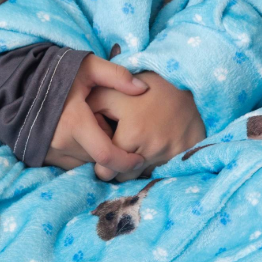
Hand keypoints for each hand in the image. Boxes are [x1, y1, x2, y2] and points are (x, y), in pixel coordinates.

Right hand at [44, 53, 149, 180]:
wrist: (22, 82)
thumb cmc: (58, 73)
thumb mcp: (90, 67)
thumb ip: (117, 76)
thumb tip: (142, 89)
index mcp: (75, 123)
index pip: (105, 155)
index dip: (125, 161)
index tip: (139, 160)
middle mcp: (60, 142)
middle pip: (96, 158)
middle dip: (110, 149)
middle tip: (111, 125)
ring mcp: (49, 150)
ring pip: (83, 162)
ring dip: (94, 151)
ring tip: (94, 126)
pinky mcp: (41, 155)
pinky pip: (68, 163)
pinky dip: (80, 154)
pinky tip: (81, 134)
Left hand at [87, 70, 205, 181]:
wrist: (188, 83)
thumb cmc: (147, 88)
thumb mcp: (114, 92)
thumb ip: (91, 109)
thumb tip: (73, 126)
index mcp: (132, 135)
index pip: (105, 170)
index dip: (101, 162)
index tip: (103, 151)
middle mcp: (151, 149)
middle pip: (123, 177)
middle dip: (117, 167)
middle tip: (120, 149)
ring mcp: (170, 153)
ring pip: (141, 176)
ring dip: (137, 167)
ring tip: (136, 148)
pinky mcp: (184, 153)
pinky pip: (162, 170)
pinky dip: (156, 163)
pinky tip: (154, 149)